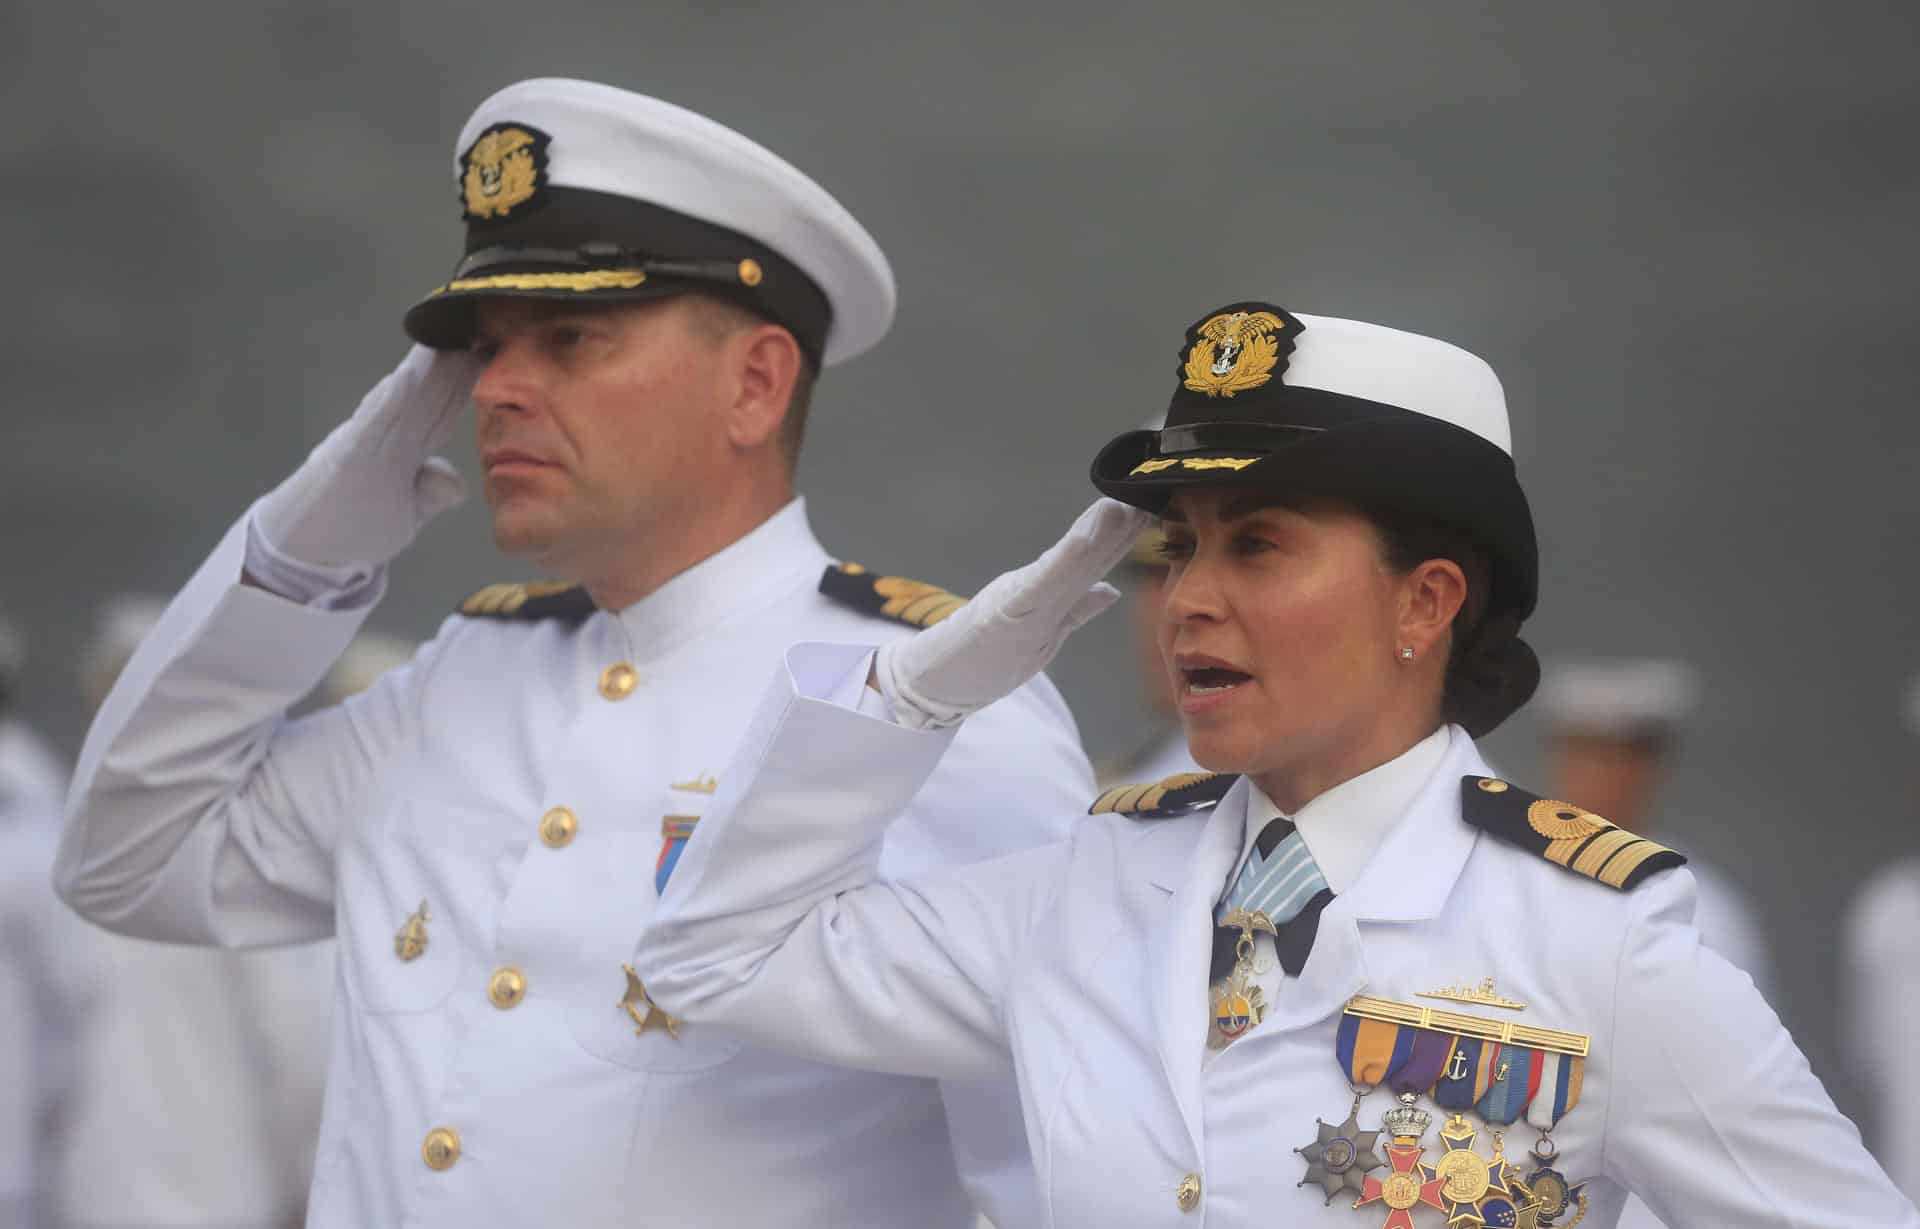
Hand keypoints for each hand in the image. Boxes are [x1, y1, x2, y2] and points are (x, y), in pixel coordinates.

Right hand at [254, 346, 482, 569]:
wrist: (299, 554)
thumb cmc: (347, 529)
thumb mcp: (403, 513)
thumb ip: (428, 492)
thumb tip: (455, 481)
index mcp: (399, 447)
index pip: (441, 408)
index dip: (468, 379)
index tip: (495, 349)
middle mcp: (382, 435)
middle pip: (429, 393)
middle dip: (458, 361)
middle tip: (486, 325)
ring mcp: (363, 443)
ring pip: (404, 398)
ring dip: (429, 367)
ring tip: (455, 335)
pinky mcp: (344, 458)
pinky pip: (371, 425)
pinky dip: (390, 400)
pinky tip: (407, 376)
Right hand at [875, 498, 1152, 728]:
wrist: (934, 679)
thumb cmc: (985, 657)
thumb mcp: (1041, 633)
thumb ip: (1074, 609)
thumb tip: (1110, 591)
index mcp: (1046, 595)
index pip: (1091, 564)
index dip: (1121, 538)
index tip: (1150, 510)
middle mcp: (1036, 589)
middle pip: (1085, 558)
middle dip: (1117, 529)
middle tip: (1149, 494)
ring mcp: (1020, 601)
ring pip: (1067, 566)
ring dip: (1095, 537)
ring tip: (1121, 508)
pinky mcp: (1004, 613)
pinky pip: (1040, 586)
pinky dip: (1063, 562)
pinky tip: (1083, 541)